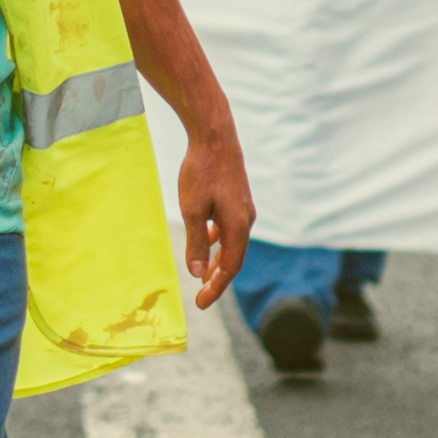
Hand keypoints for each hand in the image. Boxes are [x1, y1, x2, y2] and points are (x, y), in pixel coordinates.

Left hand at [178, 125, 253, 310]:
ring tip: (204, 275)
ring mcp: (243, 208)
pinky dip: (218, 240)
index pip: (229, 267)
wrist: (215, 134)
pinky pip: (229, 228)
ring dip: (218, 260)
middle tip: (202, 296)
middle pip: (234, 258)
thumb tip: (197, 273)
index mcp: (238, 226)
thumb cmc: (201, 171)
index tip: (201, 303)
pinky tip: (207, 239)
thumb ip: (196, 242)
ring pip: (232, 243)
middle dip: (217, 279)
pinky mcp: (237, 198)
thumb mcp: (192, 209)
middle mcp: (246, 220)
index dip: (215, 288)